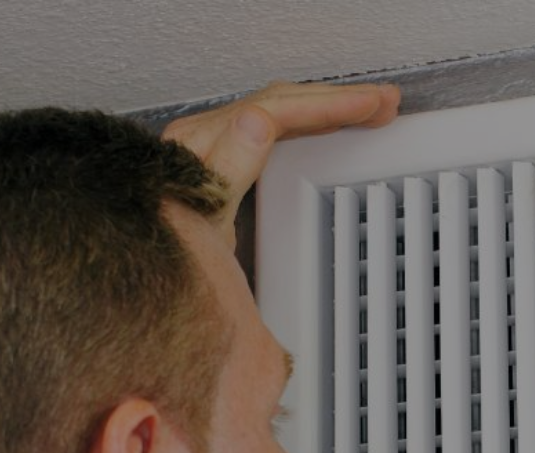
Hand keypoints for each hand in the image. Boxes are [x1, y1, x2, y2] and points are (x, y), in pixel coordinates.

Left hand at [162, 81, 399, 239]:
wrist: (150, 270)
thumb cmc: (172, 253)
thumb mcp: (204, 216)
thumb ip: (229, 167)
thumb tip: (259, 122)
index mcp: (204, 147)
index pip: (276, 110)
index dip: (326, 106)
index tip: (367, 107)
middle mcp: (207, 139)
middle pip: (282, 102)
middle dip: (337, 99)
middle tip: (384, 103)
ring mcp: (215, 147)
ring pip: (281, 110)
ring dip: (327, 106)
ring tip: (370, 108)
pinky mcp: (223, 161)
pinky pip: (274, 126)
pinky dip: (308, 122)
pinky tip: (328, 126)